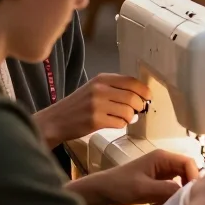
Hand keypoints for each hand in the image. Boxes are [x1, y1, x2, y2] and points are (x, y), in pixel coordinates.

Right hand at [34, 73, 152, 147]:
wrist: (55, 120)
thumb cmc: (78, 105)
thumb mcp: (94, 88)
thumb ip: (115, 88)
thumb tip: (141, 96)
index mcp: (101, 79)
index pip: (131, 81)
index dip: (144, 90)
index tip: (148, 97)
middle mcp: (100, 89)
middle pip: (132, 97)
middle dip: (138, 106)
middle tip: (137, 111)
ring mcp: (97, 105)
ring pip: (128, 112)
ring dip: (129, 117)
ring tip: (122, 118)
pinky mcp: (95, 121)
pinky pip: (119, 123)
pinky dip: (120, 125)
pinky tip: (113, 123)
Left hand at [80, 150, 198, 204]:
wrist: (101, 191)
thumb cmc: (121, 186)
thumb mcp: (143, 189)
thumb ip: (165, 189)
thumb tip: (187, 192)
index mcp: (162, 157)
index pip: (188, 162)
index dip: (194, 176)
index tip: (194, 194)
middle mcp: (164, 160)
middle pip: (186, 169)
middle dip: (191, 183)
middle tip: (191, 200)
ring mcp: (161, 170)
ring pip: (181, 177)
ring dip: (184, 188)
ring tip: (185, 202)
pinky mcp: (157, 179)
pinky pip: (173, 183)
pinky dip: (176, 192)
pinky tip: (174, 202)